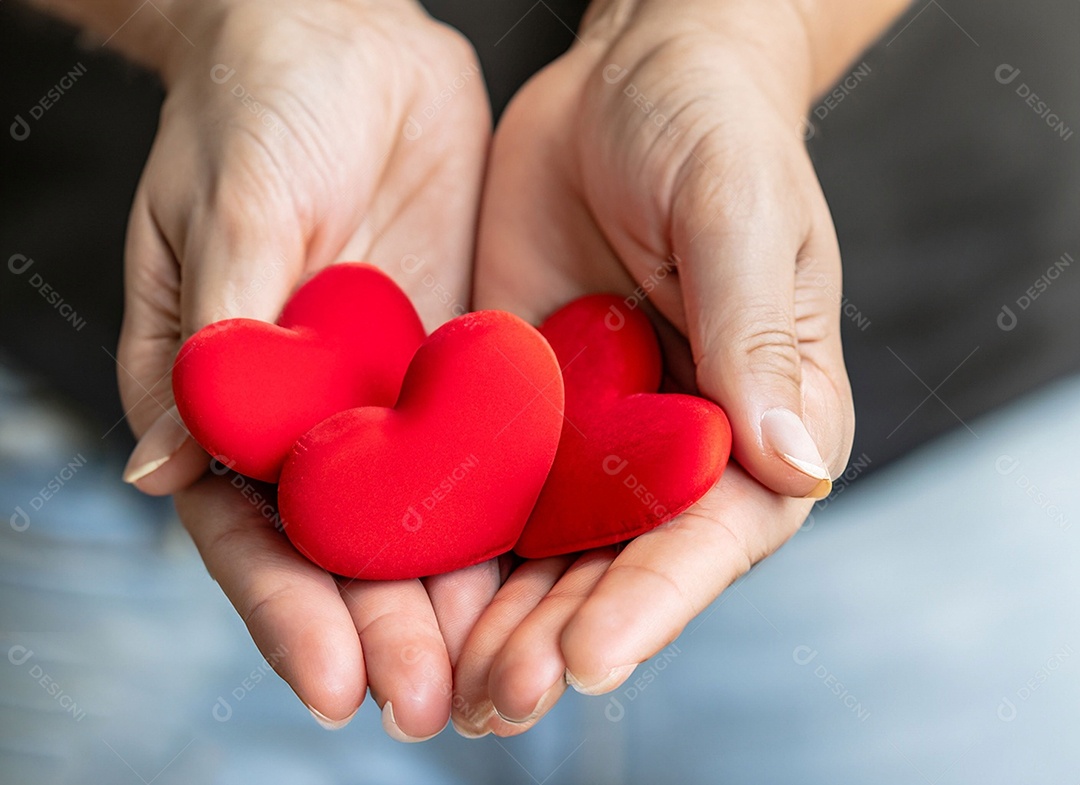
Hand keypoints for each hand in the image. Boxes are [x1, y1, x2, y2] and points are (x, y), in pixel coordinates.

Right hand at [115, 0, 495, 735]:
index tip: (334, 682)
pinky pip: (493, 451)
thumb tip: (165, 468)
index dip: (286, 610)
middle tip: (431, 705)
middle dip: (385, 633)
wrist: (345, 41)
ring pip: (427, 523)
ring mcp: (394, 398)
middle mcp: (317, 416)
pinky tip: (552, 569)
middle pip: (347, 553)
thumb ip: (213, 334)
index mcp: (235, 399)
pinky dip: (517, 515)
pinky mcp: (464, 365)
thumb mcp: (234, 208)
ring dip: (457, 604)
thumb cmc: (260, 109)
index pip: (250, 530)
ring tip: (500, 677)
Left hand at [452, 0, 858, 734]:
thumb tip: (799, 464)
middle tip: (495, 696)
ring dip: (499, 620)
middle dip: (560, 635)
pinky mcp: (526, 407)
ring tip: (444, 684)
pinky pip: (489, 488)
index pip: (715, 533)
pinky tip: (404, 592)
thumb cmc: (712, 127)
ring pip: (549, 550)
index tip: (590, 658)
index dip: (655, 600)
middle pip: (622, 565)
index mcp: (759, 417)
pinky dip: (452, 545)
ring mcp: (596, 434)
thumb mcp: (739, 211)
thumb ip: (760, 333)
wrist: (627, 78)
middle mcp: (678, 446)